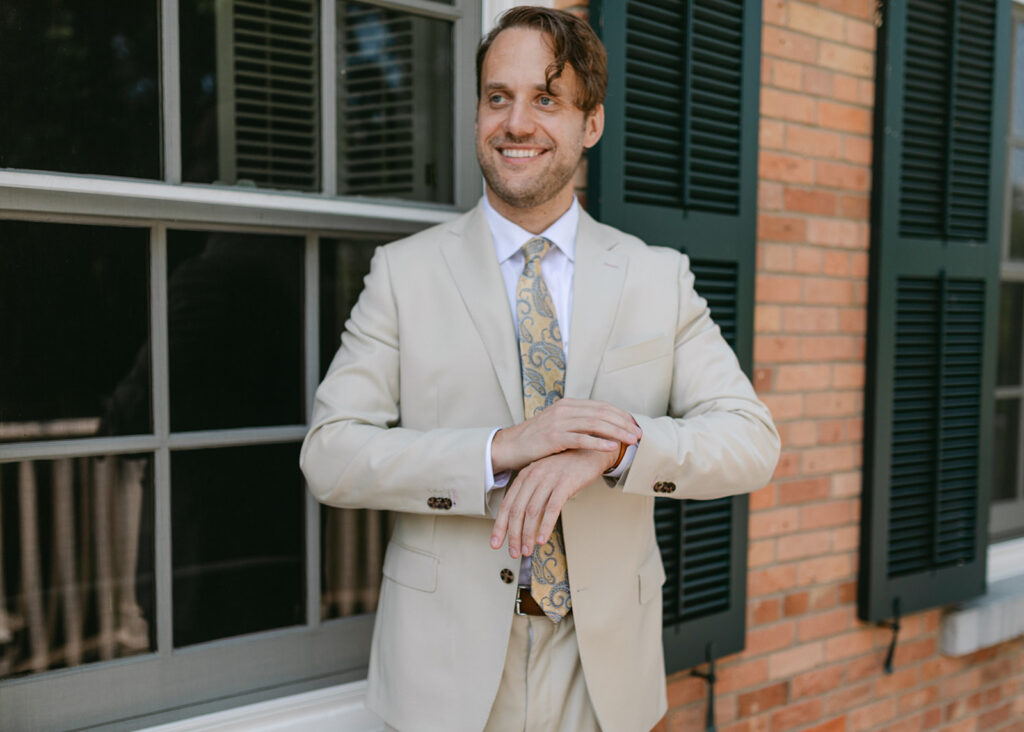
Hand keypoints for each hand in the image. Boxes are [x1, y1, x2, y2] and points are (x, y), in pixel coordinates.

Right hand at [490, 398, 640, 473]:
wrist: (510, 446)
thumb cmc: (536, 440)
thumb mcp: (559, 425)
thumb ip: (577, 424)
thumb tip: (602, 429)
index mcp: (569, 404)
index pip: (602, 406)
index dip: (621, 415)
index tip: (635, 425)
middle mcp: (565, 409)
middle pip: (602, 413)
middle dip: (624, 423)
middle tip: (639, 434)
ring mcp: (558, 422)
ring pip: (595, 423)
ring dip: (617, 432)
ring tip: (632, 440)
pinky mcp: (553, 437)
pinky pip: (581, 439)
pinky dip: (598, 442)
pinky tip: (612, 447)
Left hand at [490, 448, 616, 558]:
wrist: (591, 450)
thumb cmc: (568, 467)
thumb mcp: (545, 477)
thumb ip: (533, 494)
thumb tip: (523, 521)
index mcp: (525, 475)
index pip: (507, 504)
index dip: (500, 526)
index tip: (496, 543)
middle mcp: (534, 476)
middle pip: (516, 510)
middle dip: (513, 534)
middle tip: (513, 552)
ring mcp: (549, 479)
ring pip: (532, 511)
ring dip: (527, 534)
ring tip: (527, 550)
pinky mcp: (565, 483)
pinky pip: (552, 508)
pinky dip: (545, 525)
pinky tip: (541, 539)